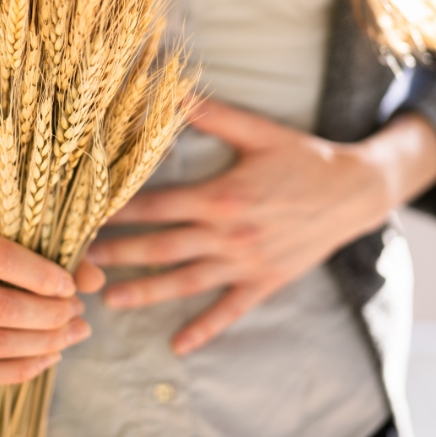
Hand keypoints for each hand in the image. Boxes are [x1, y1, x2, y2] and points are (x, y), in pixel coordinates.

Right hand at [0, 221, 104, 386]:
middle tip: (78, 310)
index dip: (40, 275)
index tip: (70, 286)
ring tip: (74, 331)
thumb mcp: (14, 238)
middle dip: (49, 315)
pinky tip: (51, 355)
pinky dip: (23, 369)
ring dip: (44, 343)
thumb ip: (57, 254)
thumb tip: (96, 281)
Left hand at [87, 99, 435, 354]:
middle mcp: (228, 234)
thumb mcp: (259, 132)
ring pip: (185, 282)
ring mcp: (245, 263)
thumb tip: (173, 91)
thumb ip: (213, 114)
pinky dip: (204, 329)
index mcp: (221, 196)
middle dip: (119, 254)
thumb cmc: (303, 158)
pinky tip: (179, 345)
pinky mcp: (264, 281)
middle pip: (161, 247)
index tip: (87, 216)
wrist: (355, 192)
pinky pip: (229, 310)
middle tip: (80, 261)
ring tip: (109, 300)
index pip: (157, 206)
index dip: (119, 212)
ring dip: (145, 292)